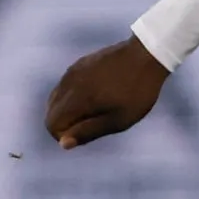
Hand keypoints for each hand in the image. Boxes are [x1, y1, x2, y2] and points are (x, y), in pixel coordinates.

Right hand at [44, 36, 169, 148]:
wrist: (146, 54)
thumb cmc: (137, 92)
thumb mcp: (118, 119)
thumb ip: (88, 131)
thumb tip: (63, 144)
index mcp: (75, 99)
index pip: (51, 124)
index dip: (64, 135)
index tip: (87, 133)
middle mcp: (68, 84)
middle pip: (51, 111)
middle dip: (65, 123)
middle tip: (94, 123)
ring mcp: (72, 71)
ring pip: (57, 97)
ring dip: (69, 109)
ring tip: (97, 110)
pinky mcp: (79, 63)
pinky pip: (65, 85)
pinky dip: (72, 96)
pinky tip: (96, 95)